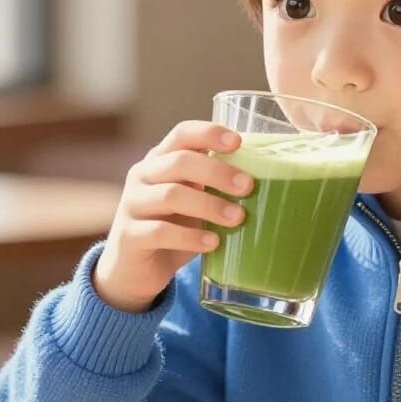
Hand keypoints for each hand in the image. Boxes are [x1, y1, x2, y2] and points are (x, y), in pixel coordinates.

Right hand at [93, 121, 253, 312]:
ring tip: (238, 219)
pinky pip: (160, 232)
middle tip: (248, 187)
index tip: (238, 142)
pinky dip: (191, 238)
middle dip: (218, 172)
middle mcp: (142, 176)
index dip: (209, 133)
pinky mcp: (128, 236)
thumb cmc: (174, 227)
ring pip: (171, 195)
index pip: (182, 134)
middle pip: (179, 162)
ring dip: (210, 206)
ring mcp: (132, 205)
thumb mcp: (194, 201)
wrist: (134, 269)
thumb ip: (216, 187)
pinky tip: (213, 244)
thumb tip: (272, 180)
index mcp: (160, 160)